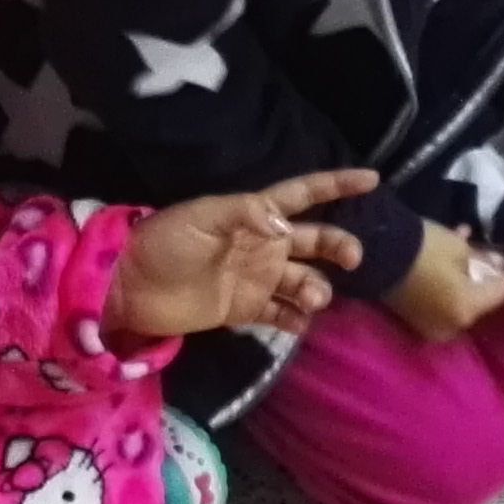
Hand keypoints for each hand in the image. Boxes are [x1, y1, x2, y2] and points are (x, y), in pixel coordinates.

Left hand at [104, 168, 377, 339]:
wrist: (131, 287)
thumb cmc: (164, 243)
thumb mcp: (200, 218)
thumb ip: (245, 215)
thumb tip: (287, 223)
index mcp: (254, 215)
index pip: (304, 195)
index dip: (337, 185)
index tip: (372, 180)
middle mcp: (263, 245)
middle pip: (315, 241)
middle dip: (339, 246)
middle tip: (351, 259)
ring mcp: (257, 278)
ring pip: (305, 281)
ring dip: (317, 289)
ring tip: (311, 300)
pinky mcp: (245, 310)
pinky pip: (282, 315)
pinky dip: (297, 320)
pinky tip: (300, 323)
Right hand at [388, 222, 503, 342]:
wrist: (373, 253)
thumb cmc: (422, 248)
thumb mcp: (460, 247)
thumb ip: (483, 259)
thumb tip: (497, 265)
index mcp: (467, 309)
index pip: (502, 291)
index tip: (499, 257)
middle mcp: (452, 326)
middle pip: (480, 301)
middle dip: (481, 278)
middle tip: (477, 254)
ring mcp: (432, 327)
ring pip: (460, 302)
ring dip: (462, 281)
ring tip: (458, 253)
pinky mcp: (416, 322)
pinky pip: (441, 304)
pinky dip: (445, 288)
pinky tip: (443, 265)